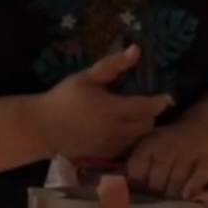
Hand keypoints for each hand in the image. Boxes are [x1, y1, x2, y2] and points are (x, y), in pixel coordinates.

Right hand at [34, 45, 172, 162]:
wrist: (42, 128)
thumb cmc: (63, 99)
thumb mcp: (86, 77)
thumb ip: (113, 65)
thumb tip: (136, 50)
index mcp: (112, 109)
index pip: (146, 108)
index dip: (159, 102)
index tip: (165, 96)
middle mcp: (115, 131)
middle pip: (147, 125)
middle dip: (149, 115)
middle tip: (144, 106)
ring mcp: (110, 146)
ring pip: (138, 139)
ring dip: (140, 128)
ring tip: (134, 118)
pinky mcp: (104, 156)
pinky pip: (126, 149)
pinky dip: (129, 140)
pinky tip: (120, 131)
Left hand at [126, 107, 207, 198]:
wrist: (200, 127)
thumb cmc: (168, 144)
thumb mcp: (149, 146)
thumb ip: (137, 165)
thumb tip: (127, 188)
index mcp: (150, 144)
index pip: (137, 169)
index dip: (136, 184)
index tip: (137, 192)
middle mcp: (168, 148)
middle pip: (157, 179)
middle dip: (155, 193)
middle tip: (155, 200)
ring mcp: (188, 153)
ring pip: (176, 179)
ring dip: (171, 194)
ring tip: (169, 203)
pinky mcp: (206, 160)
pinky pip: (199, 176)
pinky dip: (192, 187)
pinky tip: (186, 196)